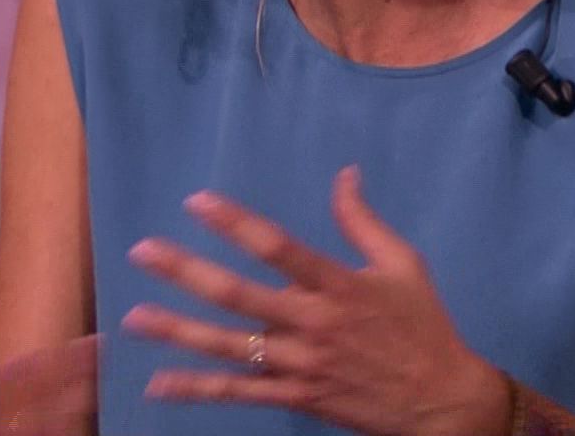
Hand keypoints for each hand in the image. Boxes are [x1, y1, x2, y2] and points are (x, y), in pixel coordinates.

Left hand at [121, 166, 508, 435]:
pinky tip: (160, 383)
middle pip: (239, 295)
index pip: (278, 247)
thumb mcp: (403, 264)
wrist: (440, 401)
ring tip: (134, 317)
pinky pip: (239, 394)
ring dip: (179, 332)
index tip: (196, 202)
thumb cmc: (422, 325)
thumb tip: (344, 174)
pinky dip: (198, 390)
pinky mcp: (297, 398)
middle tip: (142, 252)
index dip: (235, 223)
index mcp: (338, 285)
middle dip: (187, 272)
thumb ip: (363, 222)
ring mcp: (300, 365)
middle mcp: (312, 323)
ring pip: (230, 347)